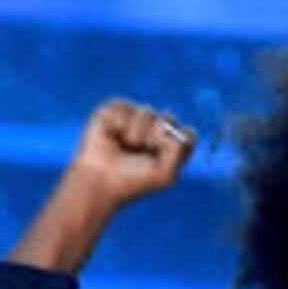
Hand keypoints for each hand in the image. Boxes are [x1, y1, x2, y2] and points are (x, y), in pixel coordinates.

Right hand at [61, 98, 197, 210]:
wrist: (99, 182)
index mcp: (171, 145)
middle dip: (156, 136)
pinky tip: (112, 135)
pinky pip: (125, 106)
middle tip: (142, 151)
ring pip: (147, 111)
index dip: (176, 143)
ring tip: (125, 146)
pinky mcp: (115, 111)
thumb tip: (165, 125)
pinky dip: (119, 123)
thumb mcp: (165, 174)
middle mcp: (155, 129)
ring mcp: (136, 119)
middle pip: (169, 118)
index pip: (188, 133)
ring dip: (136, 132)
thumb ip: (180, 149)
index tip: (160, 159)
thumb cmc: (132, 182)